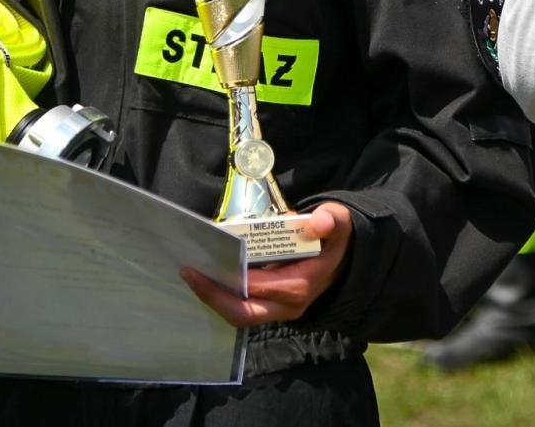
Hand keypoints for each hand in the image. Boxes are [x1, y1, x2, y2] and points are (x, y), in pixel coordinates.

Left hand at [181, 202, 352, 326]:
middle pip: (243, 314)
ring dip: (215, 297)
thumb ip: (331, 220)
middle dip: (213, 297)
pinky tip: (209, 275)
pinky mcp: (273, 307)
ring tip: (193, 274)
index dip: (229, 277)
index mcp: (299, 286)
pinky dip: (225, 295)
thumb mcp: (340, 224)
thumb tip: (318, 223)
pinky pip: (244, 308)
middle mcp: (287, 305)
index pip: (256, 287)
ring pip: (240, 314)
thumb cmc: (335, 240)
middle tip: (189, 273)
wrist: (345, 259)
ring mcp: (279, 309)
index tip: (205, 260)